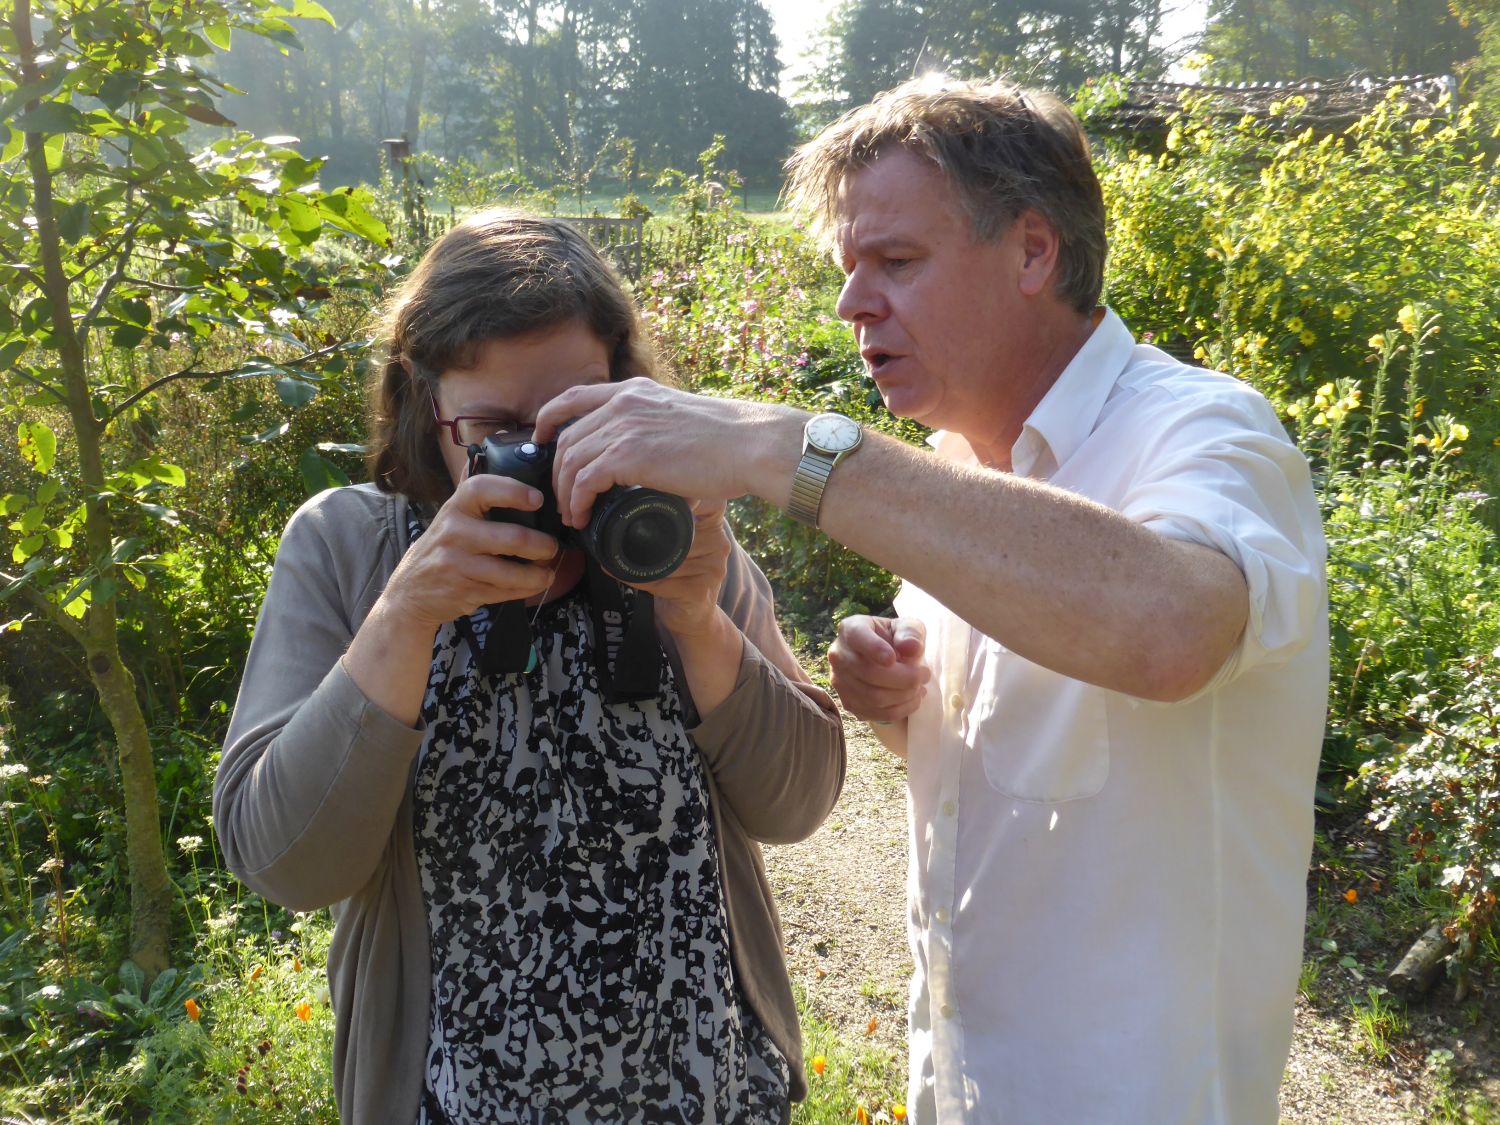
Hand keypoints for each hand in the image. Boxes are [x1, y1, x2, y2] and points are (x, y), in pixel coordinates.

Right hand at [377, 474, 562, 631]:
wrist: (409, 592)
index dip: (514, 491)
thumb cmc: (441, 548)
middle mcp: (454, 534)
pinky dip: (525, 589)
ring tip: (547, 572)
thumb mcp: (450, 517)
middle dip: (542, 545)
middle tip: (552, 547)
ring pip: (512, 572)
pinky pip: (506, 592)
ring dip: (539, 574)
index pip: (482, 489)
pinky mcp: (466, 591)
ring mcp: (458, 565)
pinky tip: (533, 584)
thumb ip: (475, 499)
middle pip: (512, 537)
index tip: (537, 499)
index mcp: (454, 508)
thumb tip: (507, 467)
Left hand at [533, 378, 785, 529]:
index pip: (574, 396)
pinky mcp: (629, 455)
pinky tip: (583, 517)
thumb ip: (657, 428)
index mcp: (635, 391)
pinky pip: (585, 480)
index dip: (549, 418)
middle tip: (562, 497)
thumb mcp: (681, 418)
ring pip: (570, 460)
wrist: (750, 444)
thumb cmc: (729, 440)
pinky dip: (578, 502)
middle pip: (567, 436)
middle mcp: (623, 403)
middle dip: (557, 471)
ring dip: (566, 493)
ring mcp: (624, 427)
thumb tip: (652, 457)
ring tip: (573, 515)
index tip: (542, 438)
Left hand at [631, 500, 732, 639]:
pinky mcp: (699, 591)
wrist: (693, 618)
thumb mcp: (684, 543)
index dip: (692, 495)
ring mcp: (712, 569)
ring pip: (667, 557)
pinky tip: (622, 573)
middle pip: (680, 532)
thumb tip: (633, 495)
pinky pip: (661, 580)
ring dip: (640, 560)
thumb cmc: (682, 576)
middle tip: (624, 532)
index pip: (712, 502)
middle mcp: (718, 546)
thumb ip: (675, 521)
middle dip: (651, 536)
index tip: (666, 493)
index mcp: (714, 528)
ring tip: (619, 557)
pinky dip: (637, 578)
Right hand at [828, 615, 929, 723]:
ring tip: (920, 687)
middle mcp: (838, 655)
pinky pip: (876, 713)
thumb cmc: (896, 639)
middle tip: (925, 674)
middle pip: (869, 672)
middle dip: (904, 678)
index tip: (893, 658)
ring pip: (873, 697)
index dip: (874, 648)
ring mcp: (840, 682)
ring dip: (904, 695)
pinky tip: (913, 699)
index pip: (857, 637)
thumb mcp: (907, 627)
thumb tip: (912, 648)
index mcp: (850, 629)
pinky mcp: (848, 704)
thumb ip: (911, 632)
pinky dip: (901, 710)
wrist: (884, 659)